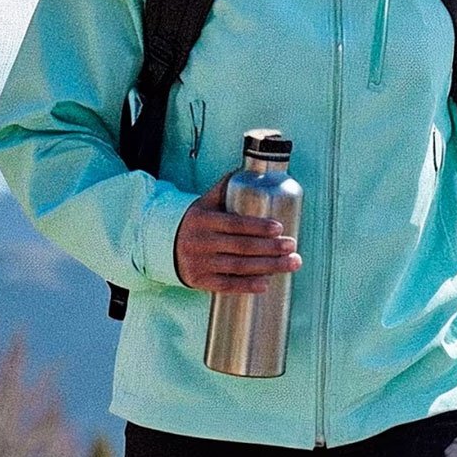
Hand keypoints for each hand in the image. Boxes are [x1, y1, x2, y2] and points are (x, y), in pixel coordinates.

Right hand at [173, 171, 301, 293]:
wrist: (164, 246)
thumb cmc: (196, 222)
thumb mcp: (204, 203)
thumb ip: (224, 188)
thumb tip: (251, 171)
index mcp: (203, 219)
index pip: (234, 224)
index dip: (258, 227)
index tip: (279, 228)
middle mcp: (200, 242)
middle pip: (241, 247)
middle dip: (270, 248)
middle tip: (292, 247)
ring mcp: (199, 263)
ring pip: (237, 267)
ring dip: (267, 267)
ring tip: (290, 264)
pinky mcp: (199, 281)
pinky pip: (226, 285)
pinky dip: (246, 286)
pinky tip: (265, 284)